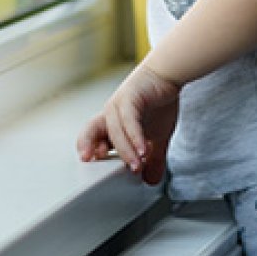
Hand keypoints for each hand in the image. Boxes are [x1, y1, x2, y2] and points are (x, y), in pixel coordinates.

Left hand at [76, 61, 180, 185]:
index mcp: (112, 123)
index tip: (94, 167)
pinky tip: (143, 150)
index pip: (94, 139)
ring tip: (136, 166)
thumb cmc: (158, 102)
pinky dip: (135, 137)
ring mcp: (119, 105)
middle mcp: (111, 114)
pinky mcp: (131, 97)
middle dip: (88, 145)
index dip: (91, 151)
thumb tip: (151, 180)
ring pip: (115, 131)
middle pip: (91, 130)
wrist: (168, 76)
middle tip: (90, 161)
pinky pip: (129, 121)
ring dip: (125, 151)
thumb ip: (153, 159)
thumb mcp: (157, 137)